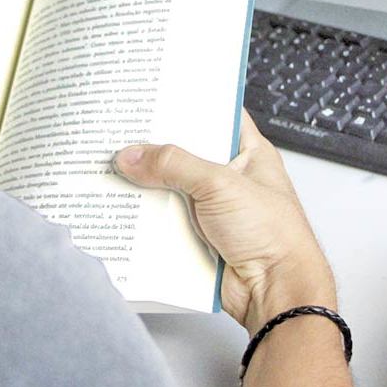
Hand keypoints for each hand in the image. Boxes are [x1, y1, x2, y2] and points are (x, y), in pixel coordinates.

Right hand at [113, 112, 334, 333]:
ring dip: (147, 185)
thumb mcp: (221, 184)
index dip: (187, 104)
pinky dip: (147, 217)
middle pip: (184, 154)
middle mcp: (229, 178)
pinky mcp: (198, 236)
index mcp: (248, 153)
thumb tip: (133, 155)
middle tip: (120, 133)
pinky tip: (123, 207)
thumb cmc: (273, 235)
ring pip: (170, 189)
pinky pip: (166, 220)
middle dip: (155, 148)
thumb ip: (174, 165)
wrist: (275, 292)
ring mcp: (213, 208)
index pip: (216, 117)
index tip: (154, 94)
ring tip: (111, 168)